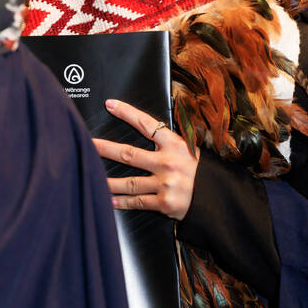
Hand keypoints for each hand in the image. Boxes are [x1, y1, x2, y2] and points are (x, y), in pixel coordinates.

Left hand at [92, 99, 198, 219]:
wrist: (219, 198)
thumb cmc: (202, 171)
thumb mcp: (190, 149)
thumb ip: (169, 142)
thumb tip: (149, 128)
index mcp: (175, 144)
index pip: (146, 124)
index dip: (127, 113)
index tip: (110, 105)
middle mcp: (168, 162)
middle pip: (128, 154)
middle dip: (105, 148)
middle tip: (88, 144)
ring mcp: (165, 184)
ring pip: (129, 182)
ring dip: (108, 180)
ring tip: (91, 175)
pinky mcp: (164, 203)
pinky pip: (138, 202)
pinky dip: (122, 202)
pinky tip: (109, 200)